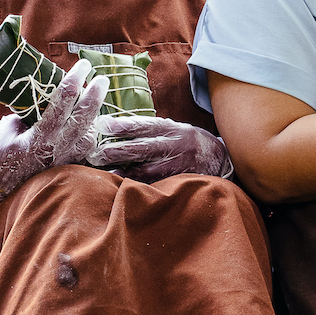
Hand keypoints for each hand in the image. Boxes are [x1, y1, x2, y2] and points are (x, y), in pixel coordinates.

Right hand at [0, 59, 108, 209]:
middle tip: (102, 79)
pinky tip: (91, 122)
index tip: (83, 65)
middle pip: (83, 118)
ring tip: (98, 99)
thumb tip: (42, 100)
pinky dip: (91, 133)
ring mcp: (63, 160)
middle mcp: (56, 149)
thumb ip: (27, 114)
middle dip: (95, 96)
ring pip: (90, 136)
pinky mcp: (65, 167)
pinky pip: (85, 149)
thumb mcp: (6, 128)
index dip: (74, 80)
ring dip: (96, 116)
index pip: (63, 102)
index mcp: (39, 136)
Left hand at [85, 115, 232, 182]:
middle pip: (141, 149)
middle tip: (94, 154)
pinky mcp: (178, 183)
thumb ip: (151, 129)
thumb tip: (117, 126)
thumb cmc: (190, 142)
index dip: (122, 125)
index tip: (102, 124)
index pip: (144, 125)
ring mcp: (177, 167)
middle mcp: (174, 147)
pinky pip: (154, 187)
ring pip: (146, 171)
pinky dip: (138, 188)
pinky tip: (123, 190)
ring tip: (105, 174)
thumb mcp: (175, 129)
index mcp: (172, 129)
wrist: (221, 161)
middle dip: (116, 151)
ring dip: (124, 173)